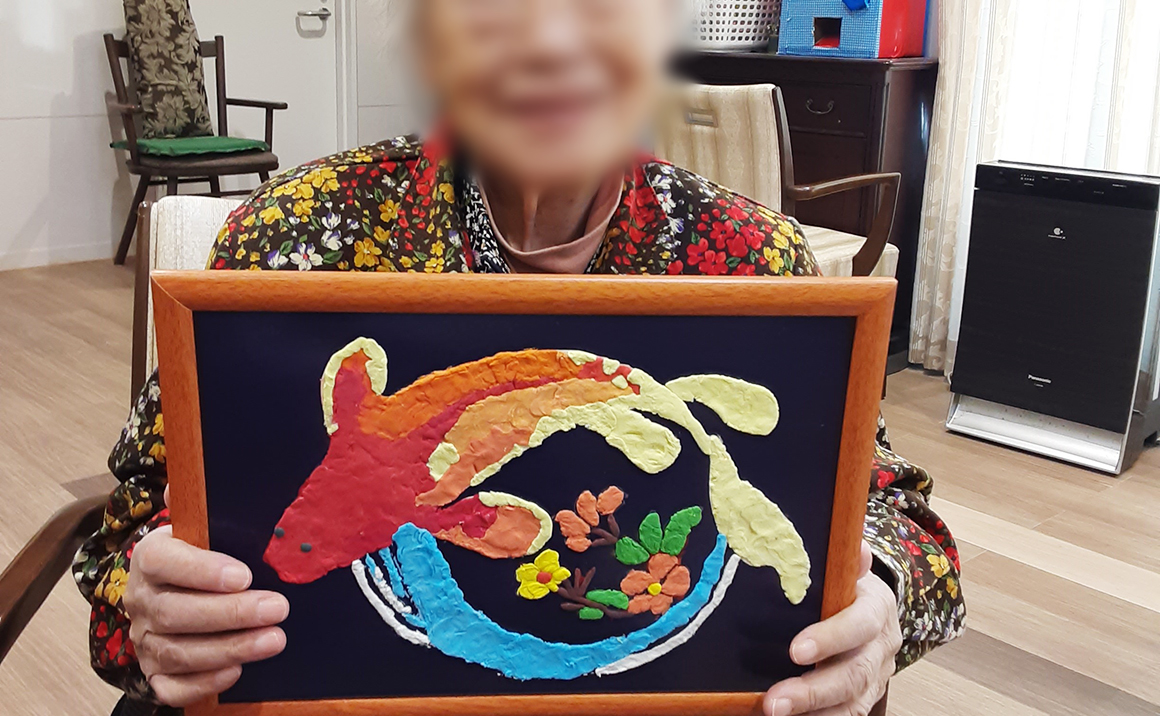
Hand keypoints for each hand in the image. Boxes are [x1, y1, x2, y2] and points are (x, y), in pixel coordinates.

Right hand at [124, 490, 289, 706]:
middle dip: (231, 613)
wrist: (181, 588)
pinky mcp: (155, 672)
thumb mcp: (205, 524)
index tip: (244, 574)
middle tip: (278, 608)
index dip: (202, 570)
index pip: (165, 561)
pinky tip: (238, 670)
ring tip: (275, 638)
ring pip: (178, 651)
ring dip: (230, 647)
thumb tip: (198, 469)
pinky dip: (204, 682)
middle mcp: (140, 599)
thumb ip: (204, 502)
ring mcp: (145, 639)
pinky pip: (171, 687)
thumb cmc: (204, 551)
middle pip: (175, 612)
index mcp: (151, 556)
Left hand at [763, 542, 900, 715]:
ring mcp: (876, 677)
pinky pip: (847, 714)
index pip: (860, 625)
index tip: (795, 651)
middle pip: (854, 674)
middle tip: (774, 701)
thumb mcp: (847, 569)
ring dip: (813, 711)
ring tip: (774, 711)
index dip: (830, 639)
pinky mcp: (865, 697)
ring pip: (851, 702)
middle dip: (813, 690)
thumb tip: (857, 546)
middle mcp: (881, 648)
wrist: (870, 611)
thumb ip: (848, 561)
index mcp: (877, 610)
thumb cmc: (847, 588)